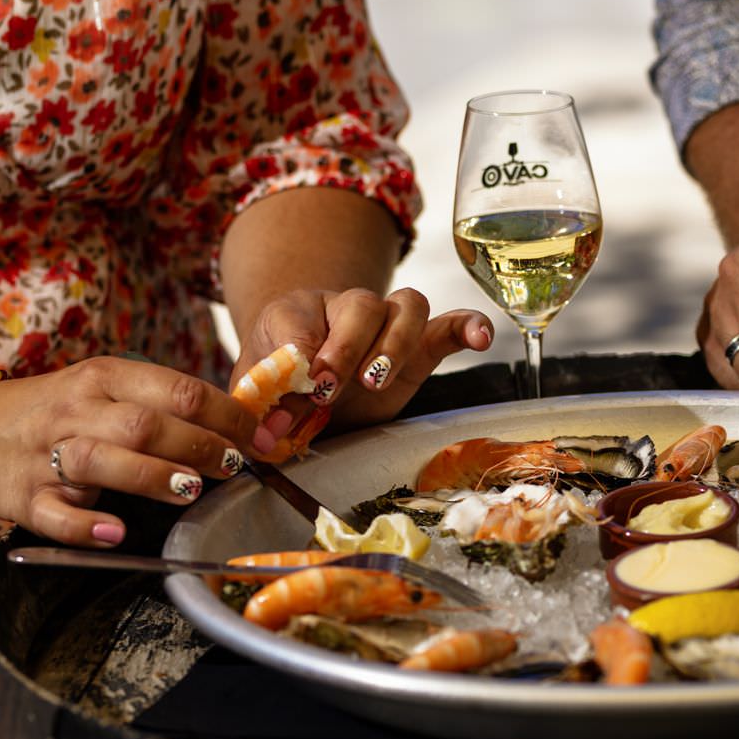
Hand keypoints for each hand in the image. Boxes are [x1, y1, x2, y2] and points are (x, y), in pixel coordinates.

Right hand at [0, 357, 260, 546]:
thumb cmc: (54, 413)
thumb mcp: (103, 389)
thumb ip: (160, 403)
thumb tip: (237, 426)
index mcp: (104, 377)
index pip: (177, 390)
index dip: (226, 415)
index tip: (257, 436)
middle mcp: (76, 410)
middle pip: (145, 424)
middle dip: (199, 445)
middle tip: (236, 465)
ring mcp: (46, 455)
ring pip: (102, 460)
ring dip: (152, 476)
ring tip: (190, 489)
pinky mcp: (24, 499)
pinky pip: (56, 515)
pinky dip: (87, 525)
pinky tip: (117, 532)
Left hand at [234, 286, 492, 449]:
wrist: (304, 390)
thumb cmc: (280, 387)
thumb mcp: (258, 395)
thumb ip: (259, 405)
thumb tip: (264, 432)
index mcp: (296, 312)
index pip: (301, 316)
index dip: (301, 350)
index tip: (299, 385)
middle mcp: (345, 309)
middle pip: (361, 305)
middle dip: (346, 349)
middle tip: (328, 391)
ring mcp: (387, 326)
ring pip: (406, 306)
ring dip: (393, 344)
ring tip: (375, 382)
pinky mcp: (421, 349)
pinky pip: (449, 325)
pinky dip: (467, 326)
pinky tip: (480, 339)